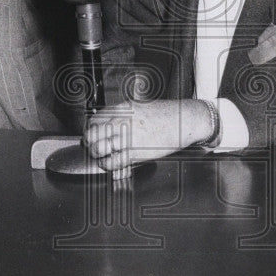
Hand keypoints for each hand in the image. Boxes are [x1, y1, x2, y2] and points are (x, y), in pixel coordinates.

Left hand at [83, 99, 212, 176]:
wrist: (185, 120)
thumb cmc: (167, 115)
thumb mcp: (141, 109)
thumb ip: (124, 115)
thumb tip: (109, 124)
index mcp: (123, 109)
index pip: (95, 119)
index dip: (90, 130)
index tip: (92, 136)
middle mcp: (123, 121)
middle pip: (92, 133)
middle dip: (90, 143)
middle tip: (93, 148)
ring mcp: (129, 136)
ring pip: (99, 148)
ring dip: (97, 155)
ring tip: (102, 157)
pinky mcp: (136, 152)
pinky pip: (113, 161)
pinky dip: (108, 166)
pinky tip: (112, 165)